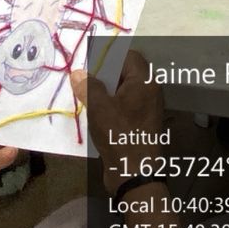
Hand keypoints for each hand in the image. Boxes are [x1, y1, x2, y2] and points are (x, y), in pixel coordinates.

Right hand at [71, 50, 165, 193]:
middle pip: (127, 73)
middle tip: (84, 79)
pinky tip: (95, 113)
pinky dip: (112, 106)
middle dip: (105, 74)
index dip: (109, 56)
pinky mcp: (142, 123)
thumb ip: (89, 86)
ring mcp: (148, 108)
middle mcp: (150, 91)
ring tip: (86, 96)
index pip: (130, 56)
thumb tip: (78, 73)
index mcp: (145, 82)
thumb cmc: (118, 134)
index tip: (89, 62)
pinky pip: (126, 106)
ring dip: (106, 91)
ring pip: (125, 91)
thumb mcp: (99, 107)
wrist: (135, 172)